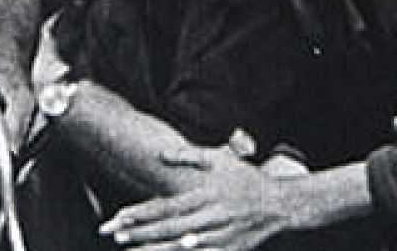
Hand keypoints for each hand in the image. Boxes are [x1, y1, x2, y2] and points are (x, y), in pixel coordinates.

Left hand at [101, 151, 290, 250]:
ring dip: (156, 248)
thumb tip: (161, 154)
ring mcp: (221, 234)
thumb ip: (189, 157)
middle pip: (169, 227)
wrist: (281, 204)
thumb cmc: (246, 179)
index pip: (166, 205)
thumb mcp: (220, 160)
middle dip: (140, 232)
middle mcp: (211, 215)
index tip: (118, 216)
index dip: (141, 212)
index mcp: (205, 194)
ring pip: (183, 246)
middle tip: (115, 235)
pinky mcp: (231, 249)